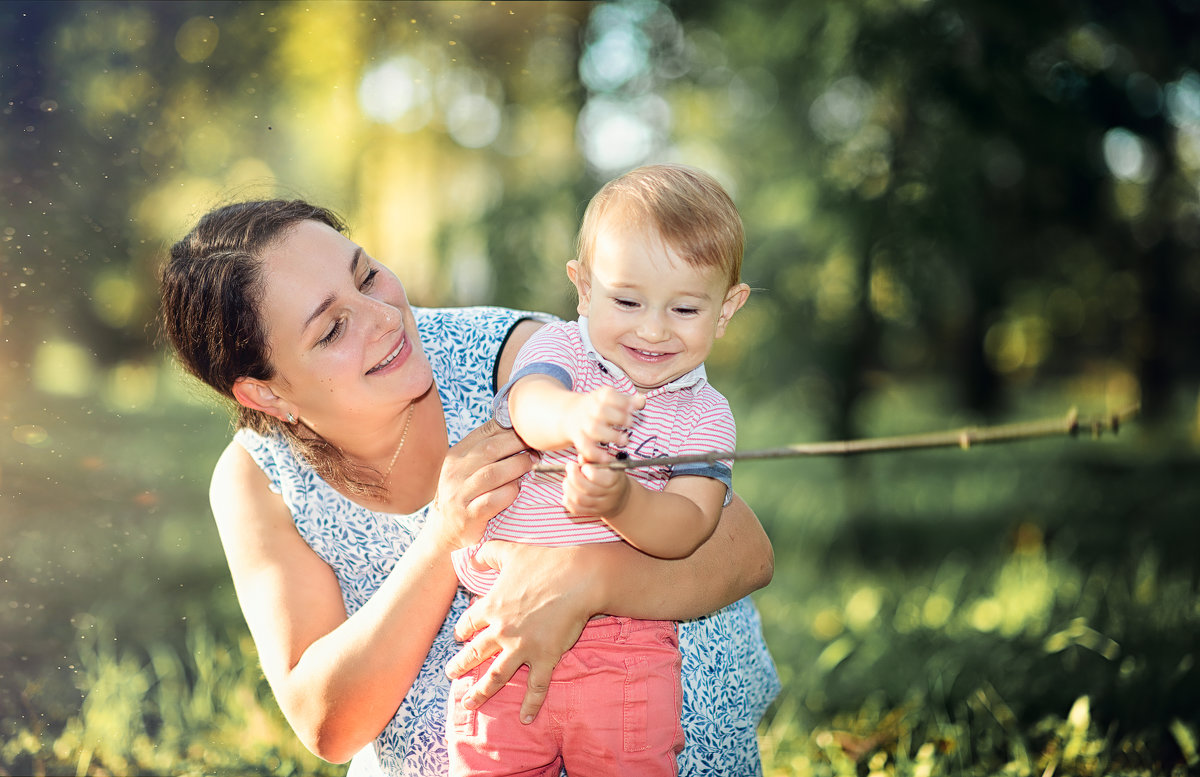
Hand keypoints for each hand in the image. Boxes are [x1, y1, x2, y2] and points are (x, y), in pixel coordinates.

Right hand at [431, 419, 533, 550]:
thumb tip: (520, 429)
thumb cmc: (465, 495)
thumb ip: (487, 451)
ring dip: (518, 466)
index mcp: (456, 455)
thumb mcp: (468, 469)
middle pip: (490, 449)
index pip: (484, 432)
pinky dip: (510, 492)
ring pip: (493, 473)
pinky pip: (493, 499)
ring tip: (532, 464)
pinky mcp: (469, 515)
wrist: (445, 532)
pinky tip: (518, 489)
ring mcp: (459, 494)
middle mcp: (454, 472)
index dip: (510, 428)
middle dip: (518, 444)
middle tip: (537, 447)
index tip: (529, 429)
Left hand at [445, 541, 593, 722]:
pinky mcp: (545, 658)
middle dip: (461, 666)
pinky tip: (524, 719)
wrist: (578, 577)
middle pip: (475, 653)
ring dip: (481, 692)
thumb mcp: (510, 551)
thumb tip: (470, 555)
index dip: (462, 631)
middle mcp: (502, 631)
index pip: (469, 624)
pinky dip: (530, 705)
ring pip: (496, 676)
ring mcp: (522, 648)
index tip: (459, 638)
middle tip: (451, 675)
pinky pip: (536, 687)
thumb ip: (487, 553)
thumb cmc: (545, 562)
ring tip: (469, 703)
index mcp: (491, 607)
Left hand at [563, 451, 630, 517]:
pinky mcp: (592, 513)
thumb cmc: (612, 476)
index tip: (583, 465)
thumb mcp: (608, 464)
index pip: (596, 477)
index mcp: (615, 480)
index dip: (586, 470)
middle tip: (569, 467)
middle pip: (586, 489)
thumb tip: (581, 457)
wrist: (620, 498)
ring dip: (568, 487)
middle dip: (573, 477)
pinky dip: (568, 500)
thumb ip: (594, 458)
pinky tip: (567, 492)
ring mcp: (601, 506)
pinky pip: (576, 509)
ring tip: (567, 479)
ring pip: (579, 499)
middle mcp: (609, 495)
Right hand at [568, 388, 644, 459]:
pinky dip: (596, 454)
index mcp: (598, 397)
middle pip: (601, 411)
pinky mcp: (578, 439)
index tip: (633, 407)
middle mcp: (589, 409)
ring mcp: (583, 424)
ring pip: (594, 429)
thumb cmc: (597, 408)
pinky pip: (585, 447)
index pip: (608, 395)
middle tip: (630, 423)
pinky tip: (608, 458)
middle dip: (618, 418)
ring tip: (624, 440)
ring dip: (611, 435)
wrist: (569, 415)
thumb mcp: (610, 400)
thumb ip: (628, 401)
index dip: (621, 401)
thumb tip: (642, 400)